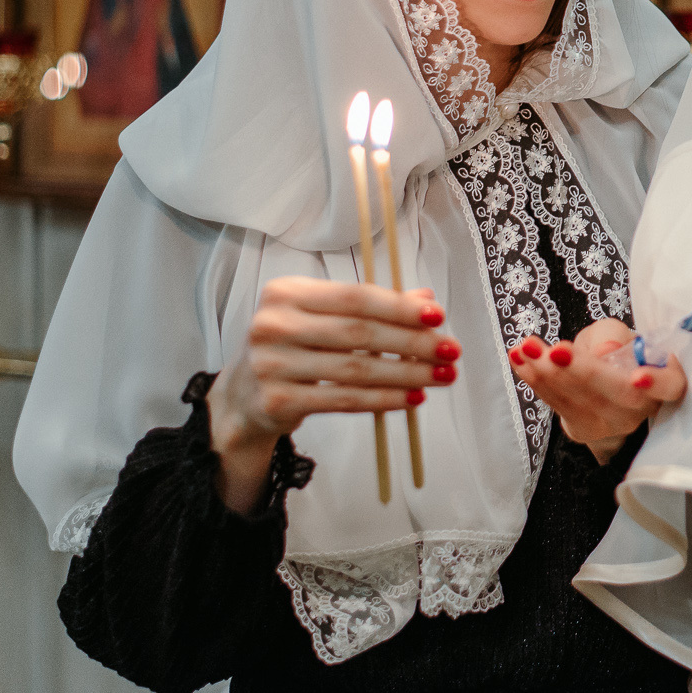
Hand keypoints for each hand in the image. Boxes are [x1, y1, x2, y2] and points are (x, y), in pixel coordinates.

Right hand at [207, 277, 457, 513]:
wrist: (241, 397)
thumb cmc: (292, 347)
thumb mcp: (324, 318)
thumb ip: (372, 307)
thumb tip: (427, 301)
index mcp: (286, 292)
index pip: (355, 297)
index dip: (399, 307)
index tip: (439, 317)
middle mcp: (274, 324)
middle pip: (359, 334)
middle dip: (412, 342)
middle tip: (450, 351)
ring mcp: (272, 364)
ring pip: (355, 370)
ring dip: (406, 374)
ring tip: (441, 376)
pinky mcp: (277, 400)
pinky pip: (343, 400)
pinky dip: (383, 400)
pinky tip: (412, 398)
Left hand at [509, 318, 685, 456]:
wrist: (599, 382)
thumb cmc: (615, 352)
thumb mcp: (616, 333)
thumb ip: (612, 337)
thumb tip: (604, 352)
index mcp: (661, 382)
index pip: (672, 386)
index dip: (658, 383)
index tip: (638, 377)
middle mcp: (640, 408)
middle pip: (617, 396)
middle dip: (582, 371)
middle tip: (555, 351)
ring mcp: (610, 424)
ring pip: (581, 401)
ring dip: (548, 373)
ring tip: (527, 347)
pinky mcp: (582, 428)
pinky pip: (557, 404)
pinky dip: (534, 379)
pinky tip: (519, 358)